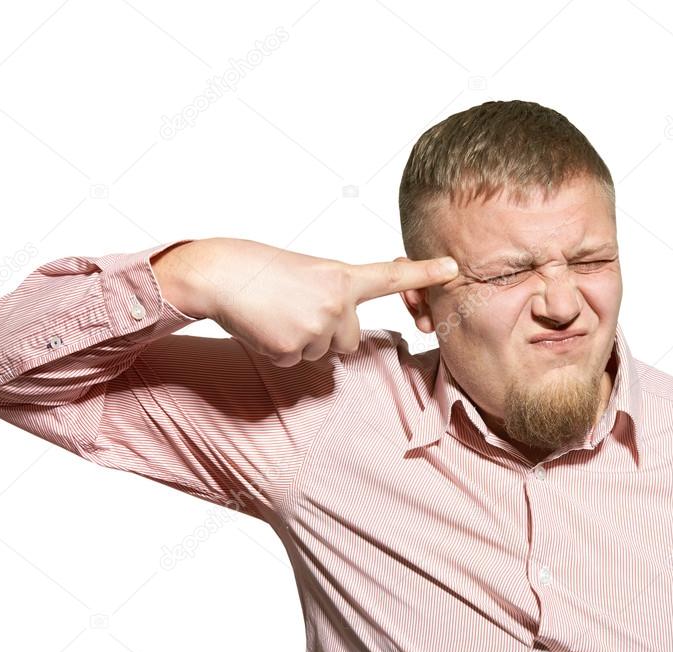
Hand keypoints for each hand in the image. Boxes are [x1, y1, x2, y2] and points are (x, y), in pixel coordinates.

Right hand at [155, 238, 458, 366]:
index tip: (453, 268)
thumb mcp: (307, 271)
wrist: (218, 273)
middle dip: (326, 333)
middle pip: (349, 340)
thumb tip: (340, 329)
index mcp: (341, 275)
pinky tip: (264, 327)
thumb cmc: (259, 269)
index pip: (391, 277)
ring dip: (301, 341)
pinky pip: (294, 362)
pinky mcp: (292, 348)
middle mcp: (336, 302)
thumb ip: (334, 294)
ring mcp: (315, 327)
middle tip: (293, 308)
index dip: (425, 274)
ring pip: (322, 353)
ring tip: (276, 313)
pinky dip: (278, 350)